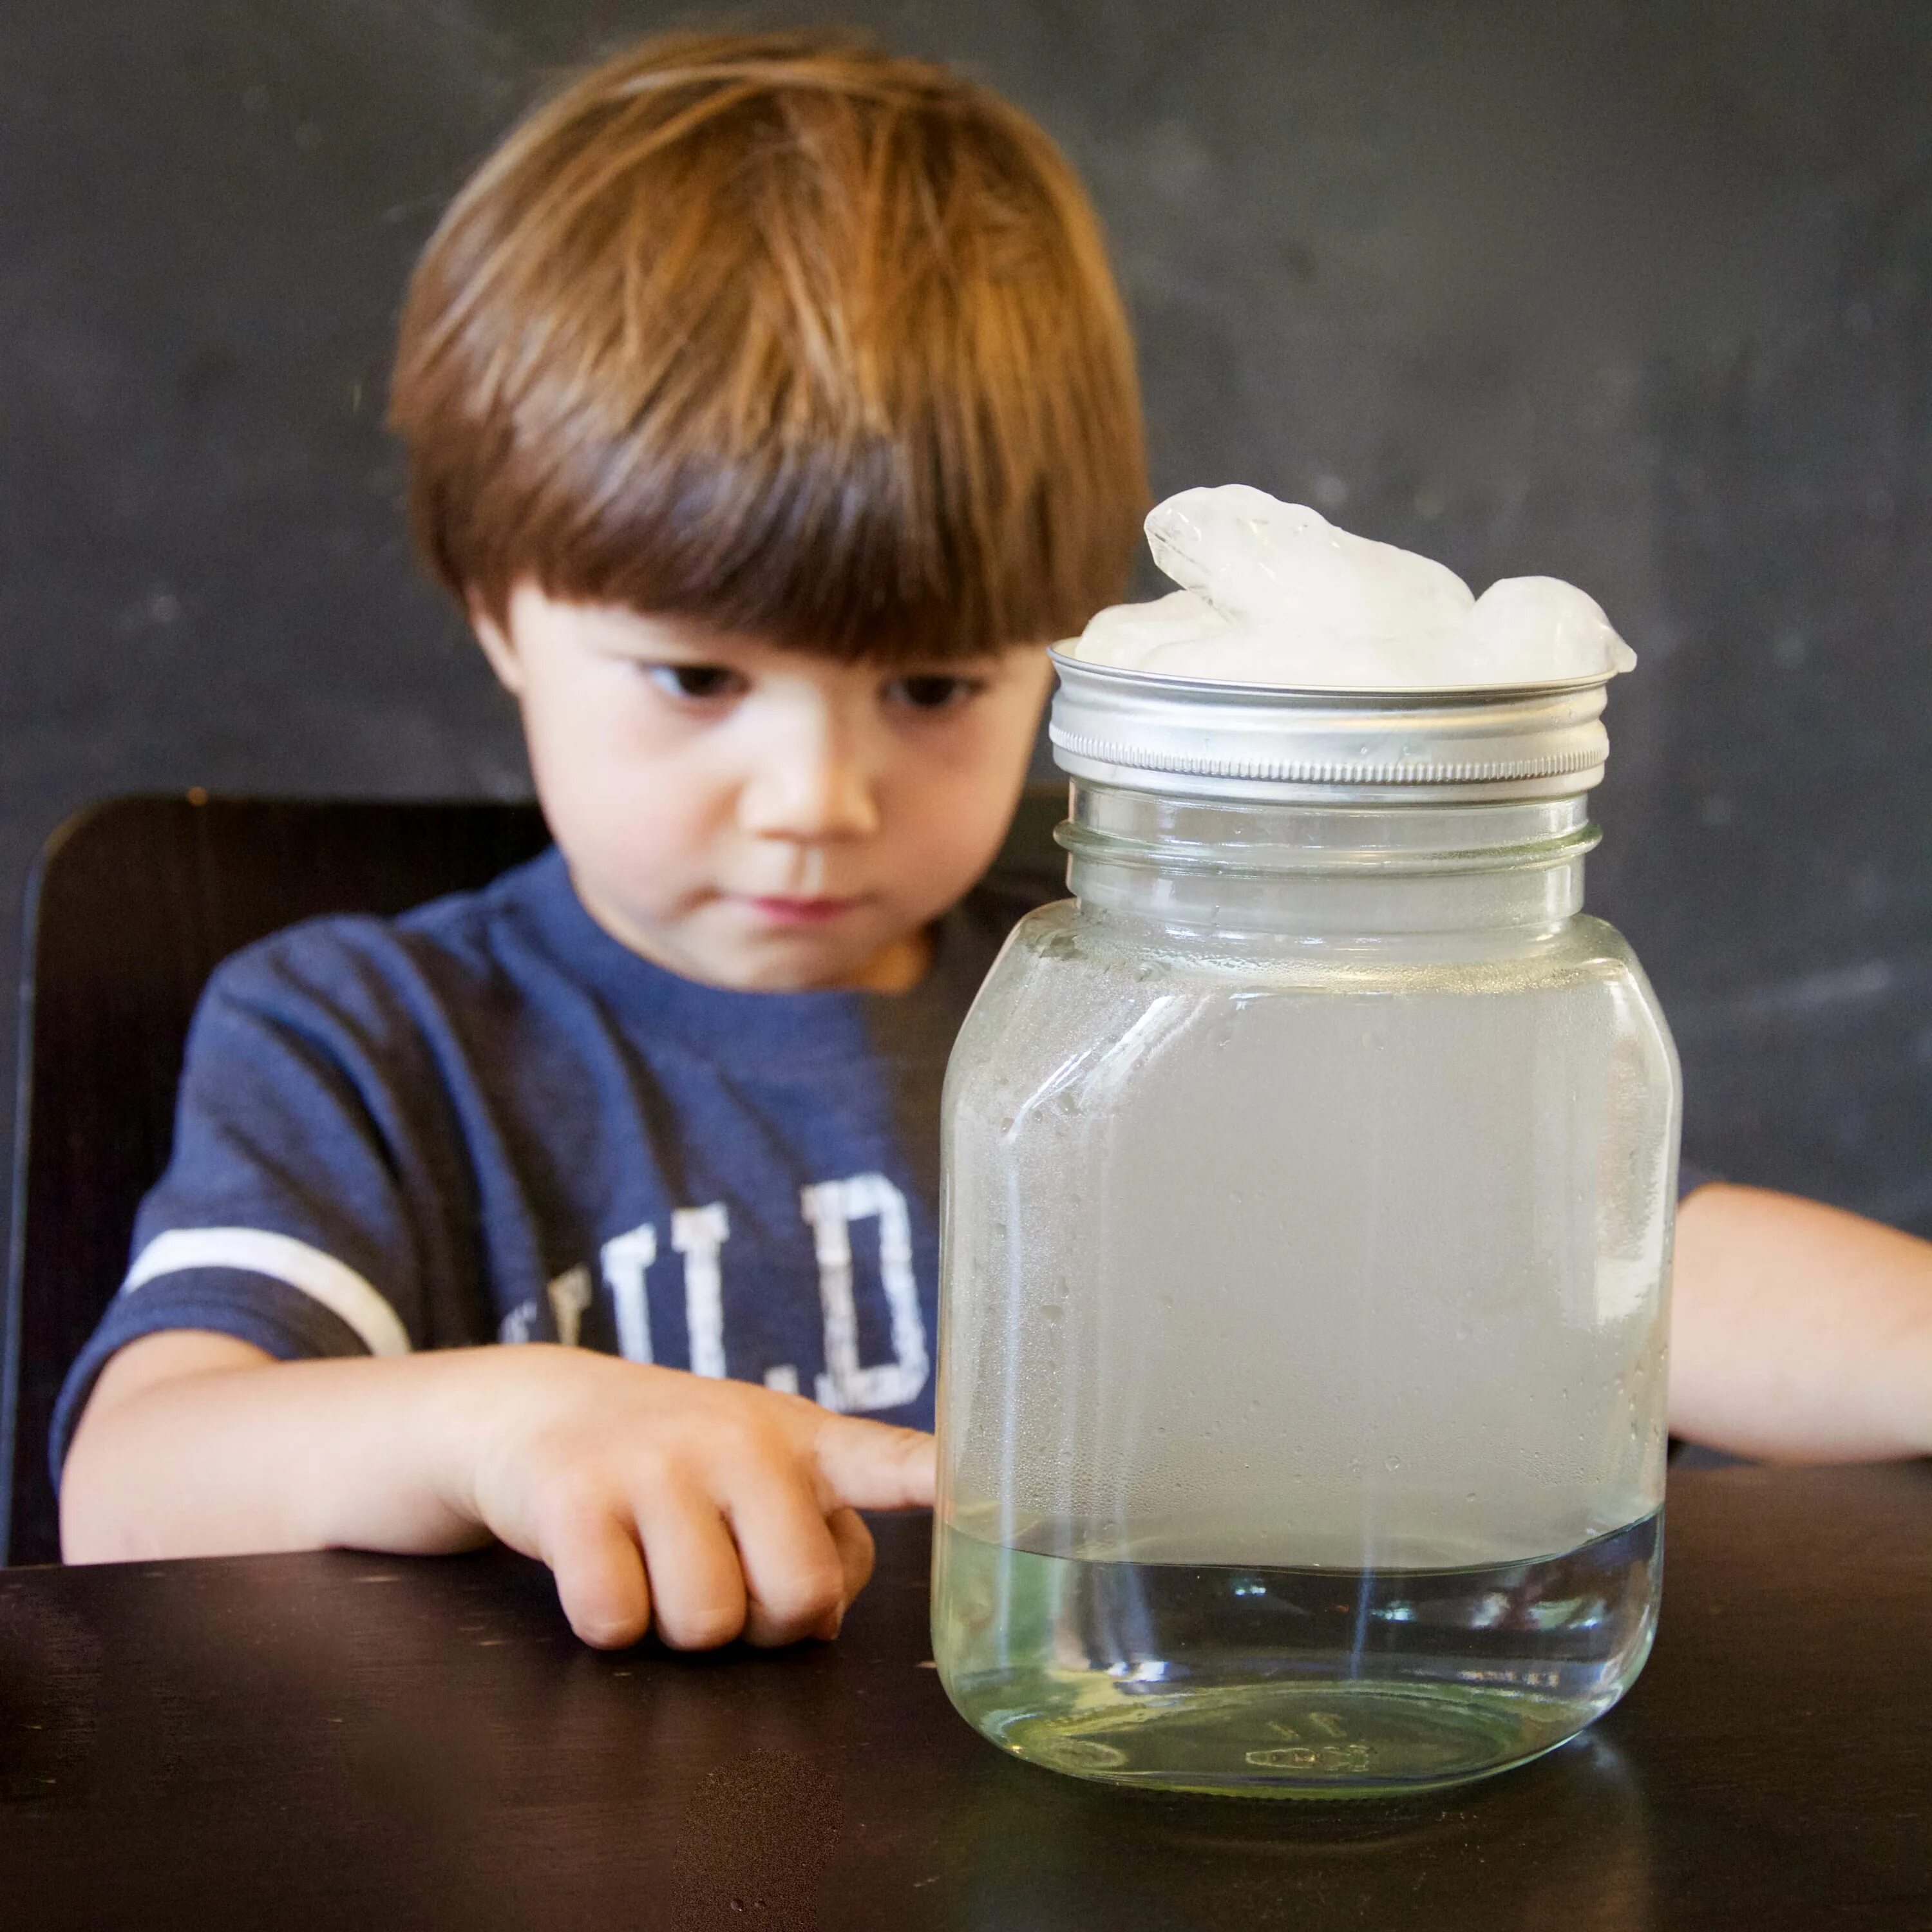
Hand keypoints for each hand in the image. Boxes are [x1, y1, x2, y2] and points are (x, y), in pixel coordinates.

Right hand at [443, 1347, 933, 1649]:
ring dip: (677, 1626)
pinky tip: (600, 1563)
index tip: (993, 1490)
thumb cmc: (678, 1465)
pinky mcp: (575, 1494)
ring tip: (656, 1561)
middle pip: (797, 1598)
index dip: (943, 1482)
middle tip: (723, 1575)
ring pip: (706, 1625)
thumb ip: (819, 1543)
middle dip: (762, 1623)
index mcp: (804, 1441)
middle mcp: (740, 1439)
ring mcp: (657, 1460)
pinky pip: (615, 1622)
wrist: (538, 1408)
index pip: (890, 1460)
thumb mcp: (763, 1479)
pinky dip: (608, 1621)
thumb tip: (817, 1613)